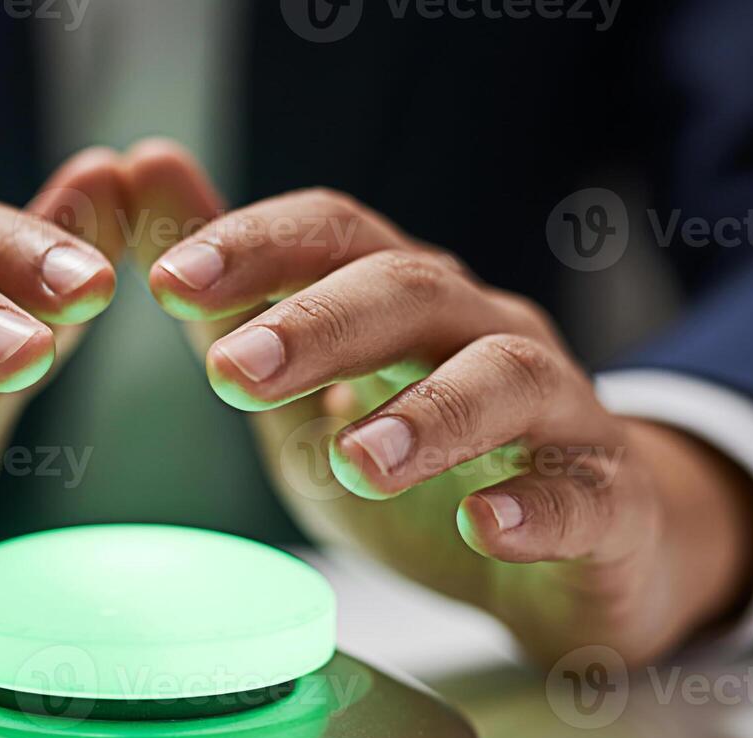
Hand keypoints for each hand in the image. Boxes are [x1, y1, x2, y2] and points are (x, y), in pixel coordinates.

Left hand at [127, 142, 752, 666]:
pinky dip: (538, 505)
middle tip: (235, 374)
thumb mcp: (306, 387)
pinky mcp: (607, 499)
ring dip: (428, 416)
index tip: (168, 281)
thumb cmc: (422, 462)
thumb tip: (146, 172)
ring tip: (358, 465)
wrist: (572, 550)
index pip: (335, 235)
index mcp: (403, 301)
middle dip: (319, 325)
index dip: (255, 246)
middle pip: (412, 292)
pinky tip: (488, 524)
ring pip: (506, 378)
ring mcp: (555, 411)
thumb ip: (232, 299)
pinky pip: (584, 491)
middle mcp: (482, 332)